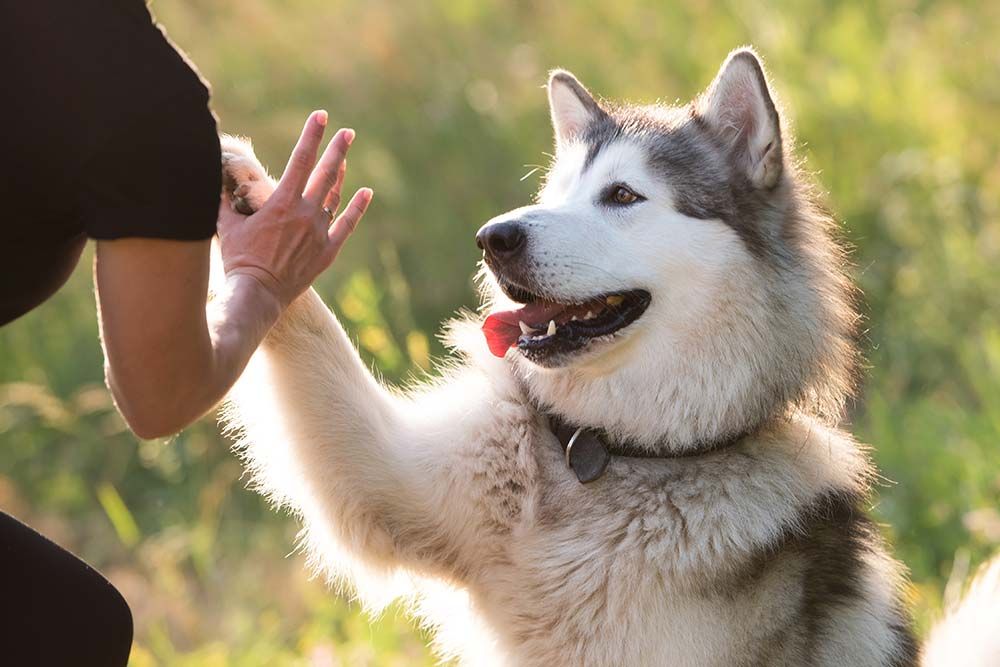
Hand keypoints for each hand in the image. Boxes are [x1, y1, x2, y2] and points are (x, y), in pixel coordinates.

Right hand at [217, 110, 372, 309]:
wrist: (257, 293)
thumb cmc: (238, 258)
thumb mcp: (226, 223)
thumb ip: (225, 198)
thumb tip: (213, 177)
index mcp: (282, 203)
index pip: (300, 159)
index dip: (311, 135)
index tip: (321, 116)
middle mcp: (305, 214)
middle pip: (325, 174)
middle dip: (337, 150)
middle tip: (347, 133)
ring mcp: (319, 233)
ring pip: (335, 197)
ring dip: (341, 176)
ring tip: (345, 159)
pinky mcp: (327, 252)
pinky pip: (346, 225)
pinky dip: (356, 208)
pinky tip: (365, 193)